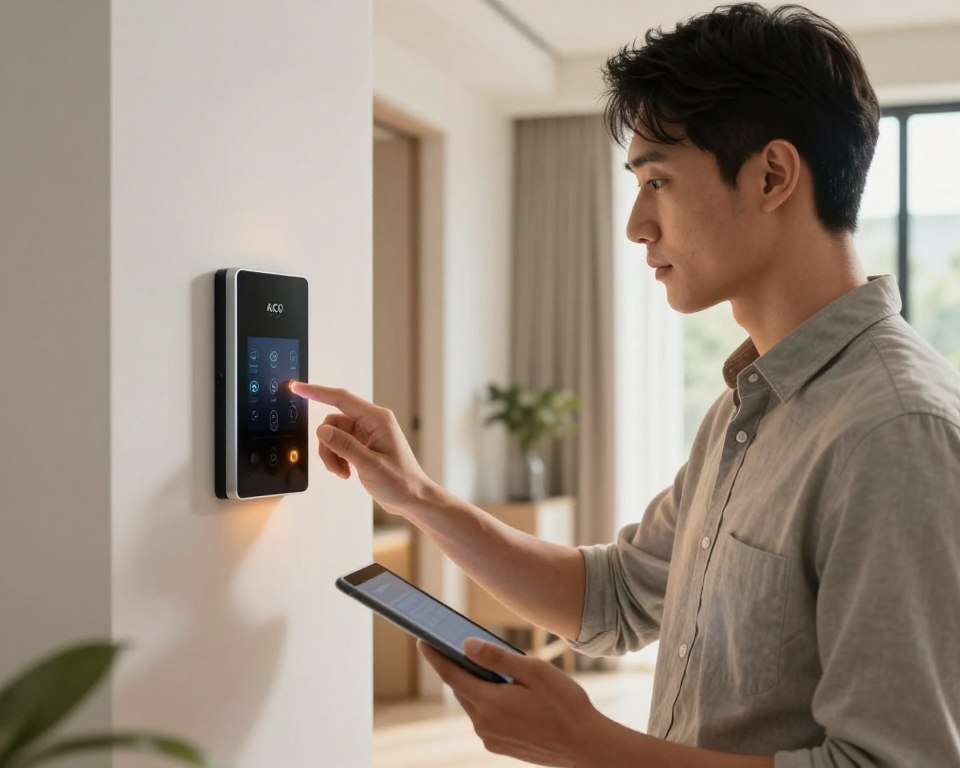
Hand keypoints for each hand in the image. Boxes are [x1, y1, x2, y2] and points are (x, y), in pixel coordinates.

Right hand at [289, 382, 436, 515]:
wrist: (412, 498)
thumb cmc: (401, 482)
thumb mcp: (371, 465)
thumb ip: (345, 446)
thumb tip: (322, 430)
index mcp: (378, 419)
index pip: (341, 398)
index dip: (317, 392)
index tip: (297, 388)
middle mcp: (372, 423)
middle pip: (333, 422)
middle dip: (328, 445)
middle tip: (335, 467)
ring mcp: (367, 434)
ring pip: (333, 436)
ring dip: (332, 456)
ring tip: (343, 473)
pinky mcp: (362, 445)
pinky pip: (339, 445)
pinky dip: (337, 459)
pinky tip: (347, 473)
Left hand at [418, 638, 602, 766]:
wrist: (586, 745)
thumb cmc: (565, 704)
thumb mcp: (534, 671)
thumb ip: (498, 658)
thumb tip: (467, 646)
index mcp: (490, 704)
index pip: (453, 675)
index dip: (435, 656)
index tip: (421, 640)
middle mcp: (484, 724)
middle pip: (462, 689)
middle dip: (458, 668)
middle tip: (456, 645)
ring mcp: (491, 738)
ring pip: (474, 703)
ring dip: (476, 684)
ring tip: (487, 665)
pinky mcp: (500, 746)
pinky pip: (486, 717)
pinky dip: (488, 701)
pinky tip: (504, 690)